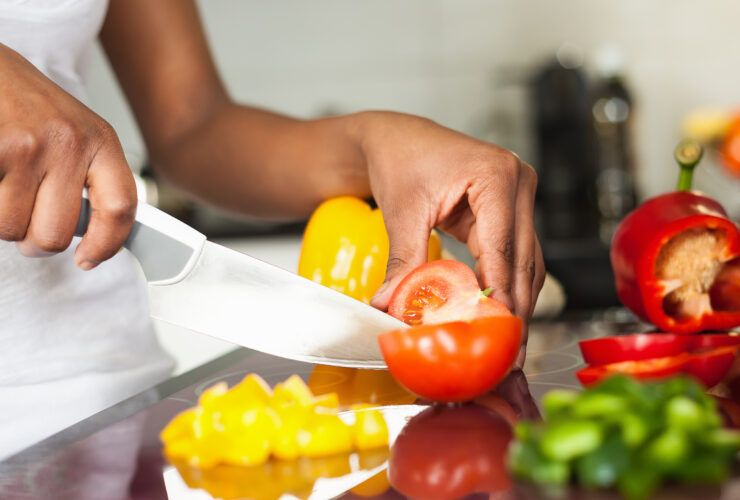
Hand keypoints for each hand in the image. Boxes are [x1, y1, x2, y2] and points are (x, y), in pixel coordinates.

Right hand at [0, 44, 135, 269]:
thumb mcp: (74, 133)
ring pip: (12, 228)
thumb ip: (87, 177)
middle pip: (55, 234)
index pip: (121, 207)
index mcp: (101, 140)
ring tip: (4, 187)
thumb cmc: (26, 104)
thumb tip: (95, 235)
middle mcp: (70, 142)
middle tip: (24, 218)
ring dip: (3, 220)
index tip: (87, 259)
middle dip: (32, 239)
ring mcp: (30, 145)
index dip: (107, 244)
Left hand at [359, 112, 543, 362]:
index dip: (502, 297)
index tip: (497, 335)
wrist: (397, 138)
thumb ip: (403, 261)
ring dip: (517, 303)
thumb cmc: (400, 159)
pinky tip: (498, 317)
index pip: (504, 249)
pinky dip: (506, 286)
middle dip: (515, 310)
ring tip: (508, 346)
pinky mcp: (509, 212)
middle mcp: (518, 184)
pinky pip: (513, 256)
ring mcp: (518, 197)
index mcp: (497, 176)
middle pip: (524, 261)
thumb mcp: (402, 212)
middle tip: (509, 355)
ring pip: (526, 262)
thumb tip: (392, 305)